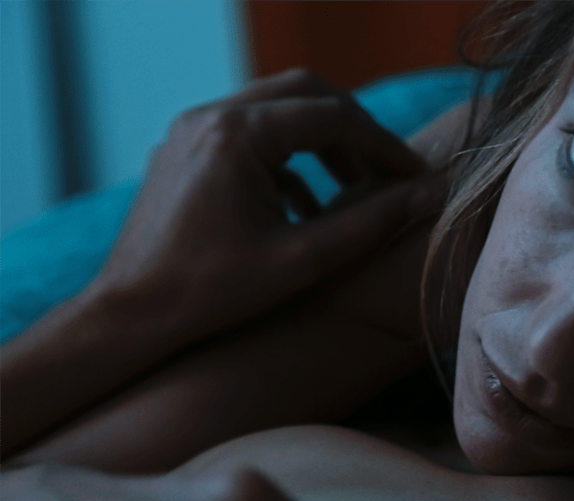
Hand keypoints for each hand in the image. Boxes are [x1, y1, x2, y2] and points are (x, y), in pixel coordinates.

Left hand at [94, 68, 429, 343]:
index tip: (416, 177)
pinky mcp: (185, 148)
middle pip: (306, 93)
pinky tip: (307, 206)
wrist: (129, 317)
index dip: (384, 145)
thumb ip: (371, 221)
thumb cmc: (212, 295)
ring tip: (358, 187)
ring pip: (278, 109)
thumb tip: (429, 195)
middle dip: (356, 130)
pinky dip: (289, 158)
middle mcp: (210, 116)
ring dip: (324, 141)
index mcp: (237, 135)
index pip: (333, 117)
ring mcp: (192, 128)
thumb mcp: (303, 260)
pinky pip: (250, 133)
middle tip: (391, 171)